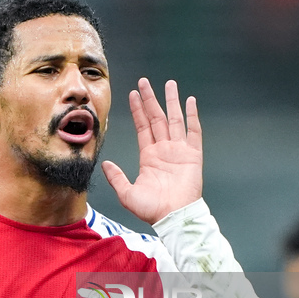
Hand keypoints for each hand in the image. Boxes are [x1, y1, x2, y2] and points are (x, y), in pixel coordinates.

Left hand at [102, 78, 202, 224]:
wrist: (173, 216)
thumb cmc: (152, 209)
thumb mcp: (127, 193)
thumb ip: (116, 177)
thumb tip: (104, 163)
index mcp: (149, 157)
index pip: (142, 127)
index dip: (138, 111)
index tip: (133, 94)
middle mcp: (164, 150)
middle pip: (156, 118)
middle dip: (151, 99)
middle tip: (145, 81)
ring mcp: (179, 151)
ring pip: (174, 120)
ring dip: (172, 101)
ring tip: (169, 84)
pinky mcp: (193, 155)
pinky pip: (193, 131)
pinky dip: (192, 116)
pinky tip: (190, 101)